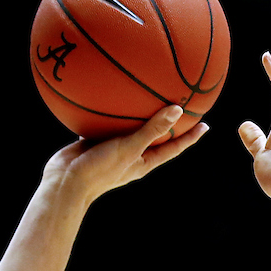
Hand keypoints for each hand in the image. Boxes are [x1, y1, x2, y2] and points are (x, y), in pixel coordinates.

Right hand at [42, 105, 208, 204]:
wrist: (65, 181)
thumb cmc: (100, 170)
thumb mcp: (129, 148)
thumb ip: (152, 129)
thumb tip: (177, 110)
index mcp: (144, 162)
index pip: (173, 147)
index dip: (190, 137)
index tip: (205, 125)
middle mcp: (131, 155)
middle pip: (155, 136)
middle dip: (168, 121)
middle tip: (182, 103)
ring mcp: (113, 147)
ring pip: (131, 126)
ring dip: (139, 111)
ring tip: (149, 91)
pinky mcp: (96, 139)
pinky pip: (108, 120)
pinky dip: (111, 107)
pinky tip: (111, 89)